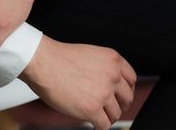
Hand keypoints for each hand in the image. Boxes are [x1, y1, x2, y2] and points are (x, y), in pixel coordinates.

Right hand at [19, 35, 135, 129]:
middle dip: (118, 105)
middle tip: (109, 107)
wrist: (43, 62)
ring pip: (116, 114)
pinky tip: (92, 122)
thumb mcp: (90, 54)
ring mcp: (104, 93)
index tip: (120, 96)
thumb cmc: (60, 58)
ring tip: (96, 114)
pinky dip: (99, 126)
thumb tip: (110, 84)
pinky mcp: (93, 109)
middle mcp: (112, 75)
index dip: (126, 90)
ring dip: (106, 116)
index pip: (132, 79)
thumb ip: (104, 67)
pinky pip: (104, 125)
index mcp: (112, 59)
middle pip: (127, 98)